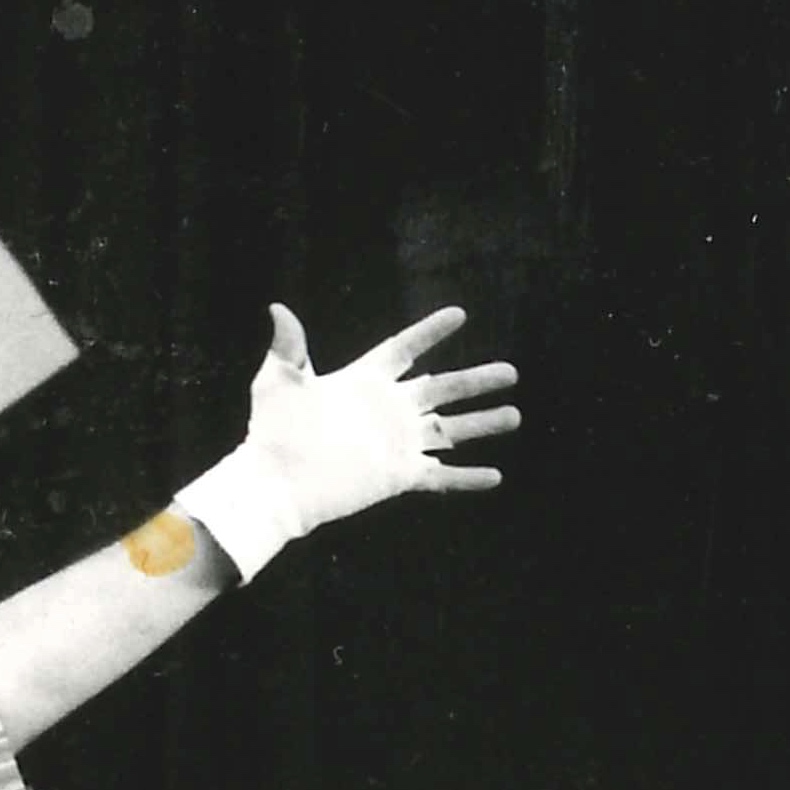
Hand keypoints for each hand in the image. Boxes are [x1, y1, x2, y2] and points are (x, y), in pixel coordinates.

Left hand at [175, 304, 520, 579]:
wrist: (275, 482)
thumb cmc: (274, 430)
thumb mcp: (279, 382)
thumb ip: (289, 347)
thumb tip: (278, 307)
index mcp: (364, 382)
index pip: (404, 350)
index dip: (429, 333)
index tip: (459, 315)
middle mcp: (387, 410)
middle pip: (442, 389)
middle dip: (476, 381)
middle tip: (511, 371)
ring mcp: (397, 443)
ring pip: (451, 430)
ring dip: (483, 424)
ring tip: (515, 415)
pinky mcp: (400, 475)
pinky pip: (442, 476)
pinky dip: (468, 477)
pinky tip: (495, 476)